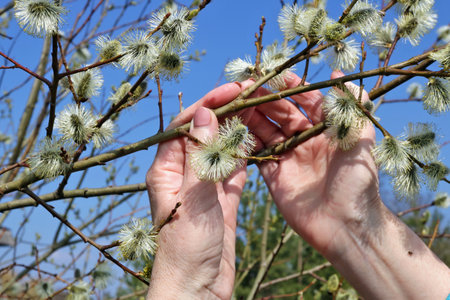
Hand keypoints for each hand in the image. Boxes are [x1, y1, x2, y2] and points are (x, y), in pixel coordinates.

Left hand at [146, 81, 253, 298]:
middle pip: (204, 135)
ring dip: (237, 133)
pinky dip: (244, 157)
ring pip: (220, 151)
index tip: (233, 89)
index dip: (208, 105)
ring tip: (259, 112)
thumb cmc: (186, 249)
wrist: (196, 289)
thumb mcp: (193, 199)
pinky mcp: (221, 201)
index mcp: (166, 171)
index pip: (185, 126)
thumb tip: (203, 115)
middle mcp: (183, 175)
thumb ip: (200, 158)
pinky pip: (233, 172)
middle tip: (252, 95)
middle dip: (226, 114)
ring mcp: (204, 187)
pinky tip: (258, 144)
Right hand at [248, 70, 378, 258]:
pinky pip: (257, 156)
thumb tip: (338, 75)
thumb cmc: (358, 182)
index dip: (289, 88)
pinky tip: (232, 130)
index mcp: (325, 130)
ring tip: (235, 104)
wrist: (345, 226)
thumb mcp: (361, 140)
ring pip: (265, 131)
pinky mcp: (274, 176)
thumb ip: (352, 108)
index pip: (304, 101)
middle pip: (281, 114)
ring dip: (251, 117)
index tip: (272, 75)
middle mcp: (305, 141)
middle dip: (264, 99)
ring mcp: (288, 158)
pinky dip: (245, 143)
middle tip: (245, 88)